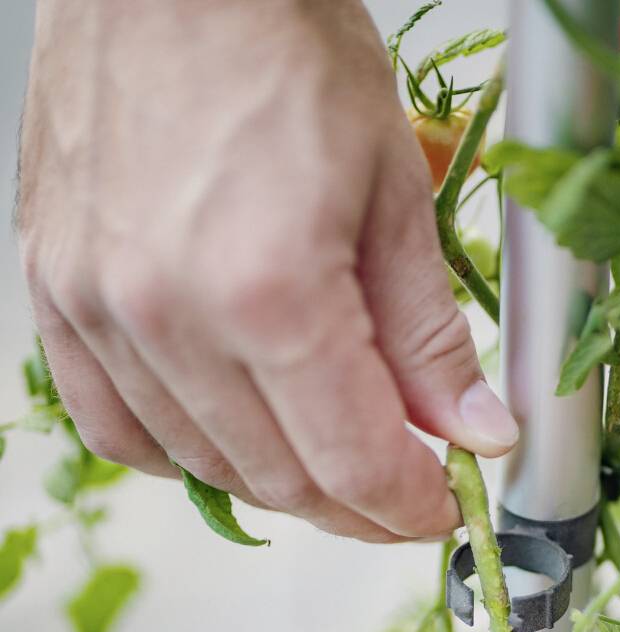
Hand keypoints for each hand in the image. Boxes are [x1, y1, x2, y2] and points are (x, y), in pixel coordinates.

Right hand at [17, 0, 515, 542]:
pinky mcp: (60, 299)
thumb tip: (474, 431)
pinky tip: (236, 433)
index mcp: (270, 290)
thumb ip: (430, 338)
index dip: (411, 506)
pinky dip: (193, 454)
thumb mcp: (396, 195)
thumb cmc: (284, 50)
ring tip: (336, 456)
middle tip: (405, 490)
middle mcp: (169, 316)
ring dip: (286, 483)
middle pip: (282, 480)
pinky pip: (121, 430)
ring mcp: (100, 312)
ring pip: (207, 467)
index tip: (444, 506)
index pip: (354, 461)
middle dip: (359, 507)